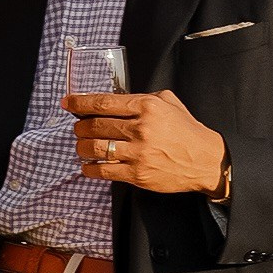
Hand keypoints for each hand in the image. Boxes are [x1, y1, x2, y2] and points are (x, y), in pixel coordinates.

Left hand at [69, 87, 227, 195]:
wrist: (205, 160)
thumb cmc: (185, 130)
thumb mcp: (168, 102)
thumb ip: (142, 98)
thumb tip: (115, 100)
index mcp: (146, 106)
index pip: (104, 103)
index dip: (80, 102)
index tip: (67, 102)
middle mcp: (140, 128)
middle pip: (95, 125)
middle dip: (79, 126)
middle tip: (76, 126)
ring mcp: (138, 153)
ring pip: (95, 148)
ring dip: (81, 146)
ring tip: (81, 145)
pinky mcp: (137, 175)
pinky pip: (103, 171)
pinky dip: (89, 168)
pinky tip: (87, 165)